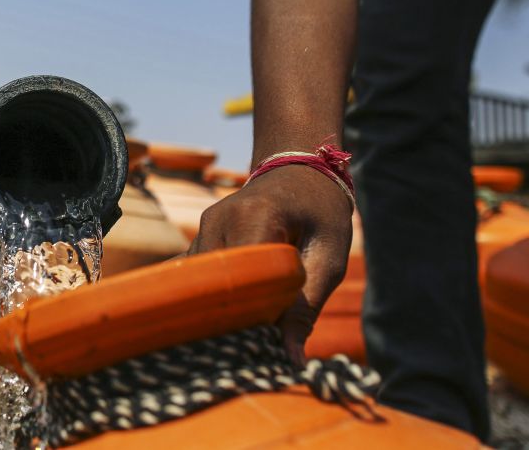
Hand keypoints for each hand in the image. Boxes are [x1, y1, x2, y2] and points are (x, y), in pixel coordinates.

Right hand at [189, 164, 351, 364]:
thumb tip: (291, 360)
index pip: (239, 279)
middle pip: (213, 286)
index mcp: (256, 217)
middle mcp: (219, 220)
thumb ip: (307, 307)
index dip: (247, 317)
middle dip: (229, 318)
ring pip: (200, 283)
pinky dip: (210, 295)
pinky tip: (223, 314)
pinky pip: (198, 274)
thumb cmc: (322, 211)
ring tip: (240, 331)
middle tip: (251, 346)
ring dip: (218, 307)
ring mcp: (205, 225)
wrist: (300, 169)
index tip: (262, 346)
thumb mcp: (329, 257)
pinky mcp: (201, 234)